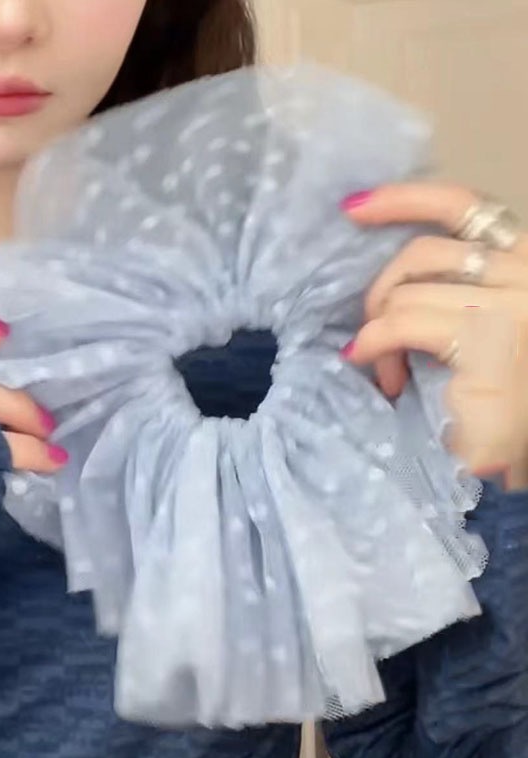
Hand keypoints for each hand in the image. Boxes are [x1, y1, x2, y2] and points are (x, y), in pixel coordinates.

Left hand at [339, 183, 527, 488]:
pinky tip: (378, 370)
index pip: (465, 206)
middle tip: (373, 332)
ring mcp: (510, 305)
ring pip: (407, 292)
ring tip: (387, 371)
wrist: (512, 452)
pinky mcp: (485, 340)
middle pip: (423, 251)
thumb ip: (448, 291)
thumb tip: (383, 278)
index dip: (405, 198)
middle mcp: (526, 274)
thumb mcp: (471, 328)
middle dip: (383, 290)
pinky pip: (400, 323)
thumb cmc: (496, 400)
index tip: (353, 208)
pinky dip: (376, 345)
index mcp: (524, 265)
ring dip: (380, 331)